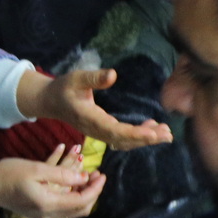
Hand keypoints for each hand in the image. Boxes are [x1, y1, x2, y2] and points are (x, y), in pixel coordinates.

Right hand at [0, 146, 107, 217]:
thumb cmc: (9, 174)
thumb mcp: (36, 169)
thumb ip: (62, 174)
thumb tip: (84, 178)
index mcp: (49, 203)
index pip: (82, 200)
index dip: (95, 188)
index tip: (101, 174)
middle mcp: (49, 214)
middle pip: (80, 209)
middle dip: (92, 192)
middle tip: (96, 175)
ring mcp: (44, 216)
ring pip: (73, 209)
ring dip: (82, 193)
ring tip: (86, 175)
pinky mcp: (39, 212)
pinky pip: (62, 206)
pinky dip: (70, 193)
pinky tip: (70, 178)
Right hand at [17, 69, 174, 149]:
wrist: (50, 100)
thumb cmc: (63, 88)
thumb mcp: (76, 78)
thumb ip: (94, 78)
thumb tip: (113, 75)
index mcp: (90, 118)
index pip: (115, 130)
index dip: (135, 134)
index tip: (153, 133)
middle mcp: (95, 130)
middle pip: (123, 140)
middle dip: (146, 138)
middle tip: (167, 134)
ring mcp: (98, 133)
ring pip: (124, 142)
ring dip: (144, 139)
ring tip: (165, 133)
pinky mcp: (101, 131)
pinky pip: (121, 138)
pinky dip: (137, 137)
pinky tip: (151, 129)